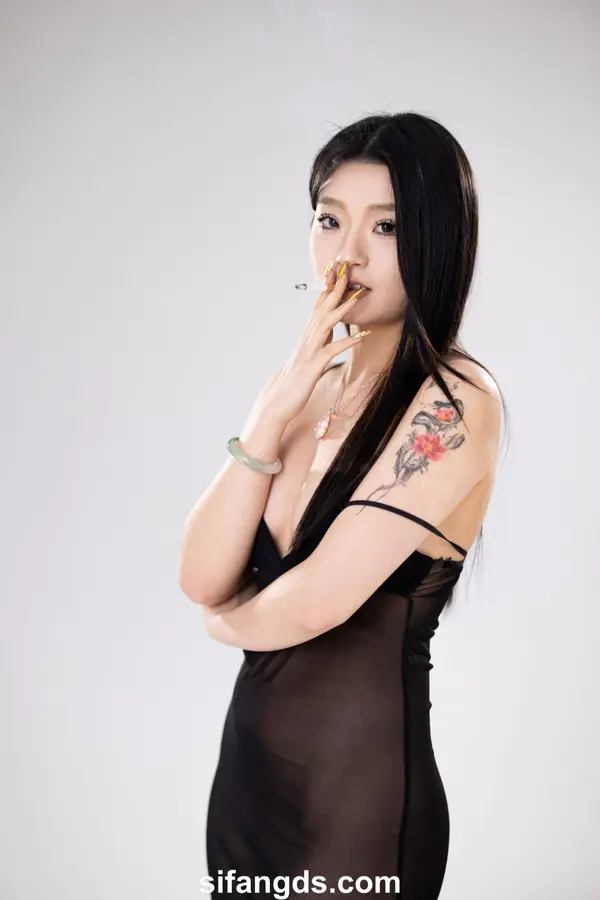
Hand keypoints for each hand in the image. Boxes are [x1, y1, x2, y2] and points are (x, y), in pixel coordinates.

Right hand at [261, 261, 368, 425]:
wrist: (278, 402)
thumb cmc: (294, 382)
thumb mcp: (309, 358)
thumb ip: (319, 343)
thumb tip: (330, 333)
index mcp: (307, 337)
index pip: (318, 307)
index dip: (329, 288)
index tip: (338, 271)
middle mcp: (307, 339)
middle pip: (322, 309)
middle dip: (335, 289)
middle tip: (347, 269)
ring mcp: (309, 352)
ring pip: (326, 324)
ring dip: (341, 309)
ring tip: (356, 295)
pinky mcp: (313, 366)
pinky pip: (331, 351)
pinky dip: (346, 342)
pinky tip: (360, 335)